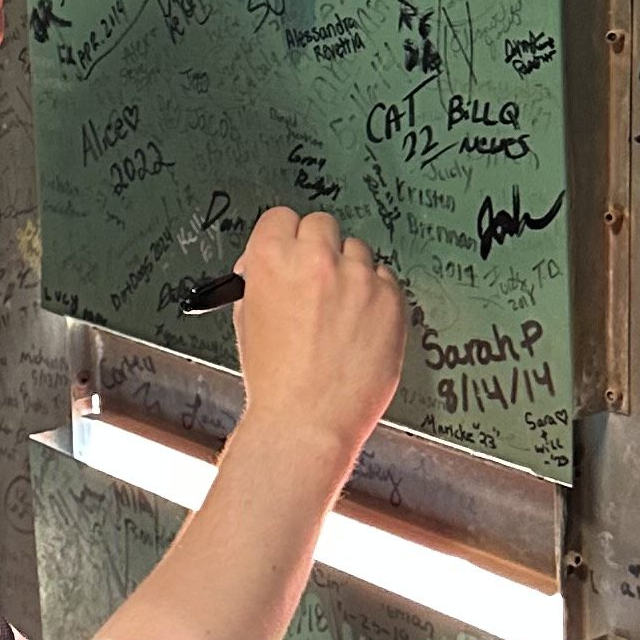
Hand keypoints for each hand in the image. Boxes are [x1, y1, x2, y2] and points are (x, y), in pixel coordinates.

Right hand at [229, 207, 406, 477]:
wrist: (308, 421)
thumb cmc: (276, 381)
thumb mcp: (248, 319)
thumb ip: (262, 280)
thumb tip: (275, 264)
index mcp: (272, 259)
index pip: (282, 218)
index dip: (285, 238)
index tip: (291, 251)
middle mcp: (316, 260)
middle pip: (323, 225)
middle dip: (319, 249)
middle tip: (317, 281)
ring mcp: (358, 278)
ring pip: (358, 252)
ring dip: (350, 273)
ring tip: (340, 315)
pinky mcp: (392, 299)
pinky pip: (386, 280)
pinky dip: (376, 298)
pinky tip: (360, 327)